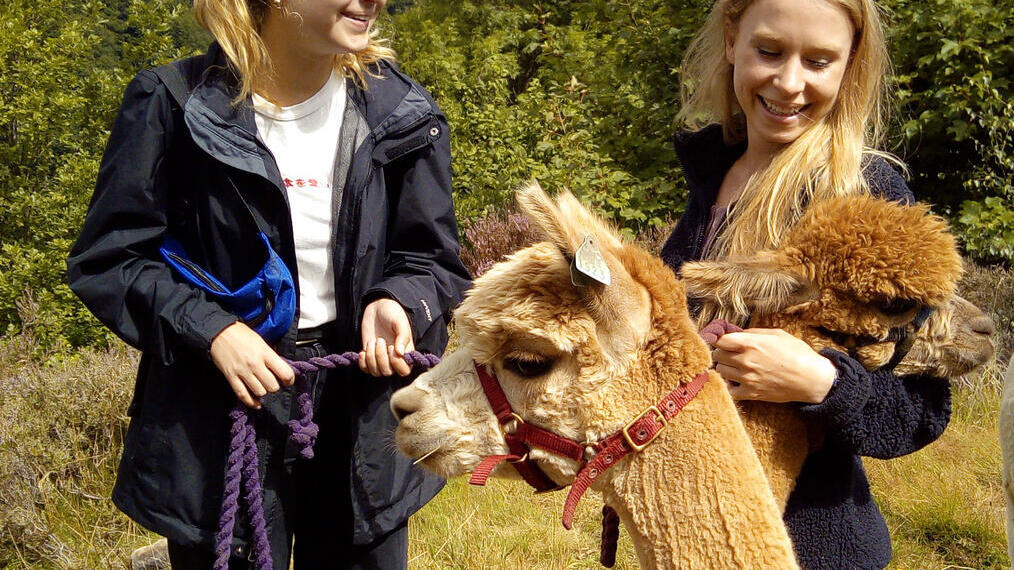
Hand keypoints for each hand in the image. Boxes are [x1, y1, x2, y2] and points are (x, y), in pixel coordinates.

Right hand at [210, 322, 294, 408]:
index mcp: (265, 353)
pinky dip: (251, 402)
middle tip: (272, 382)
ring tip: (262, 387)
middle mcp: (255, 364)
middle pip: (273, 386)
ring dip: (263, 392)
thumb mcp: (261, 341)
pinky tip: (256, 403)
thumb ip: (270, 356)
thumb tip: (279, 369)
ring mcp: (242, 371)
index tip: (288, 381)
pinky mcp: (231, 377)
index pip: (285, 373)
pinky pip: (243, 395)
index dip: (289, 380)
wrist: (219, 332)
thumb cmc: (241, 334)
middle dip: (275, 386)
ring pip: (260, 392)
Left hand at [360, 298, 414, 376]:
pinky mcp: (370, 357)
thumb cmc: (392, 313)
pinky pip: (365, 369)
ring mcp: (381, 359)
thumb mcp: (400, 321)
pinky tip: (363, 350)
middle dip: (381, 357)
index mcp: (406, 352)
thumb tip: (400, 352)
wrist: (377, 308)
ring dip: (371, 357)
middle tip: (380, 340)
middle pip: (388, 372)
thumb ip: (403, 336)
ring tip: (372, 341)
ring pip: (376, 372)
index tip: (391, 347)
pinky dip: (363, 362)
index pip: (404, 371)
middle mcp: (395, 359)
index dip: (396, 363)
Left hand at [712, 328, 836, 403]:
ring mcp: (747, 378)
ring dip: (725, 367)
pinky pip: (729, 390)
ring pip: (720, 371)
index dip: (719, 339)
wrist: (812, 379)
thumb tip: (738, 333)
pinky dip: (729, 385)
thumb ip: (754, 332)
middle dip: (722, 352)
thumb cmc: (798, 354)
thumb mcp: (778, 334)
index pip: (720, 340)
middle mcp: (746, 360)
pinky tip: (737, 381)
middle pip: (717, 355)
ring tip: (735, 366)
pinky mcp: (752, 393)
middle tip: (730, 353)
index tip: (722, 341)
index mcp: (751, 343)